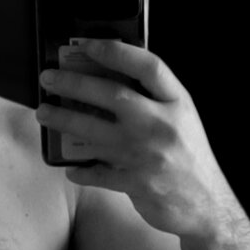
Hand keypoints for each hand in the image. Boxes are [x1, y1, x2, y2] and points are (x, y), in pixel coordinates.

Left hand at [36, 39, 232, 237]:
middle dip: (75, 84)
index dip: (116, 52)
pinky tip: (68, 167)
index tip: (87, 45)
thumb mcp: (181, 120)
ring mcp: (148, 155)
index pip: (148, 67)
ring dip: (64, 121)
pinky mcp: (136, 183)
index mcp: (178, 102)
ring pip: (96, 133)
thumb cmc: (188, 158)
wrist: (206, 204)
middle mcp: (163, 124)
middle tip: (47, 79)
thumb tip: (109, 83)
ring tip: (43, 113)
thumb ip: (154, 102)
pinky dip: (80, 170)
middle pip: (112, 95)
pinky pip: (97, 174)